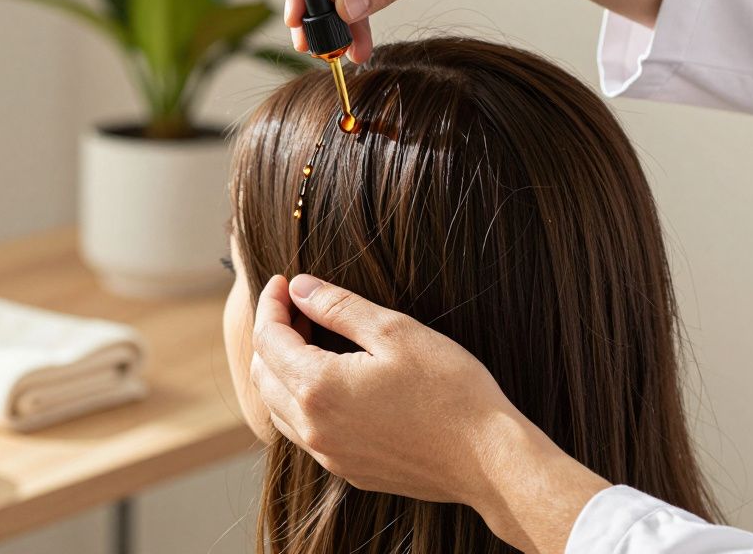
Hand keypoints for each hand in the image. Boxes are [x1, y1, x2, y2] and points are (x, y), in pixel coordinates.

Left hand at [250, 274, 608, 552]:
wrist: (489, 460)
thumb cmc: (450, 390)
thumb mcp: (395, 332)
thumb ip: (338, 307)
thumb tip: (300, 287)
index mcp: (318, 388)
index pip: (267, 339)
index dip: (271, 304)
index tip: (285, 282)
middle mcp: (313, 428)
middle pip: (263, 374)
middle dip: (271, 335)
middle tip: (298, 306)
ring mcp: (329, 455)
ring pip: (277, 407)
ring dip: (282, 370)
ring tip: (311, 338)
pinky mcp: (348, 470)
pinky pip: (304, 432)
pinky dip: (301, 400)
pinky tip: (332, 380)